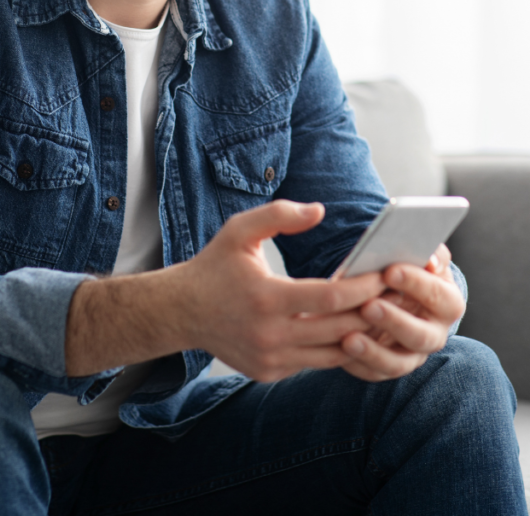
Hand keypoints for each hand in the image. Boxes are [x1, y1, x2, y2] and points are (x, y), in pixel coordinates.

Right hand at [173, 200, 386, 381]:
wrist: (180, 311)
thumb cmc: (214, 266)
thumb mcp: (239, 230)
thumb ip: (279, 215)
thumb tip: (320, 210)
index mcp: (266, 298)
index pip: (332, 297)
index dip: (365, 287)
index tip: (387, 273)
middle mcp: (270, 335)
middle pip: (341, 329)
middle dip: (374, 311)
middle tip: (400, 295)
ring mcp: (270, 358)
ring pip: (334, 355)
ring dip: (361, 335)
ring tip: (385, 315)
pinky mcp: (269, 372)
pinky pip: (314, 363)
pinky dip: (335, 348)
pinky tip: (351, 330)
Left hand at [339, 244, 465, 381]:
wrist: (387, 293)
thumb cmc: (400, 268)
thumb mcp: (414, 255)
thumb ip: (424, 248)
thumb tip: (430, 257)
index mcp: (445, 302)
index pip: (441, 297)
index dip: (417, 284)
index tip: (389, 271)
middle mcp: (433, 333)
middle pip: (422, 336)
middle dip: (395, 321)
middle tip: (368, 306)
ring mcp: (411, 355)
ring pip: (398, 362)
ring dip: (374, 351)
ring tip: (349, 338)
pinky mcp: (387, 368)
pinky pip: (374, 373)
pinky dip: (357, 363)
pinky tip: (340, 349)